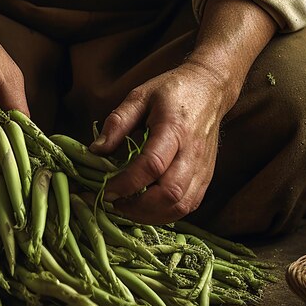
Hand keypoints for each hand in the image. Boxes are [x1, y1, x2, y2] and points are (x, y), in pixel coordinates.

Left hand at [90, 0, 277, 223]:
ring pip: (180, 206)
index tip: (105, 189)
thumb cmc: (172, 91)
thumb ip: (117, 123)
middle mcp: (192, 153)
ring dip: (150, 215)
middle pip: (169, 193)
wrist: (210, 89)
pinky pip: (188, 205)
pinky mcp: (207, 177)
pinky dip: (165, 214)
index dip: (127, 183)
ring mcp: (203, 168)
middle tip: (112, 202)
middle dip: (137, 206)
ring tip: (126, 207)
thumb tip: (95, 151)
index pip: (152, 165)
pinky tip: (145, 208)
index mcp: (174, 129)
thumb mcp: (139, 96)